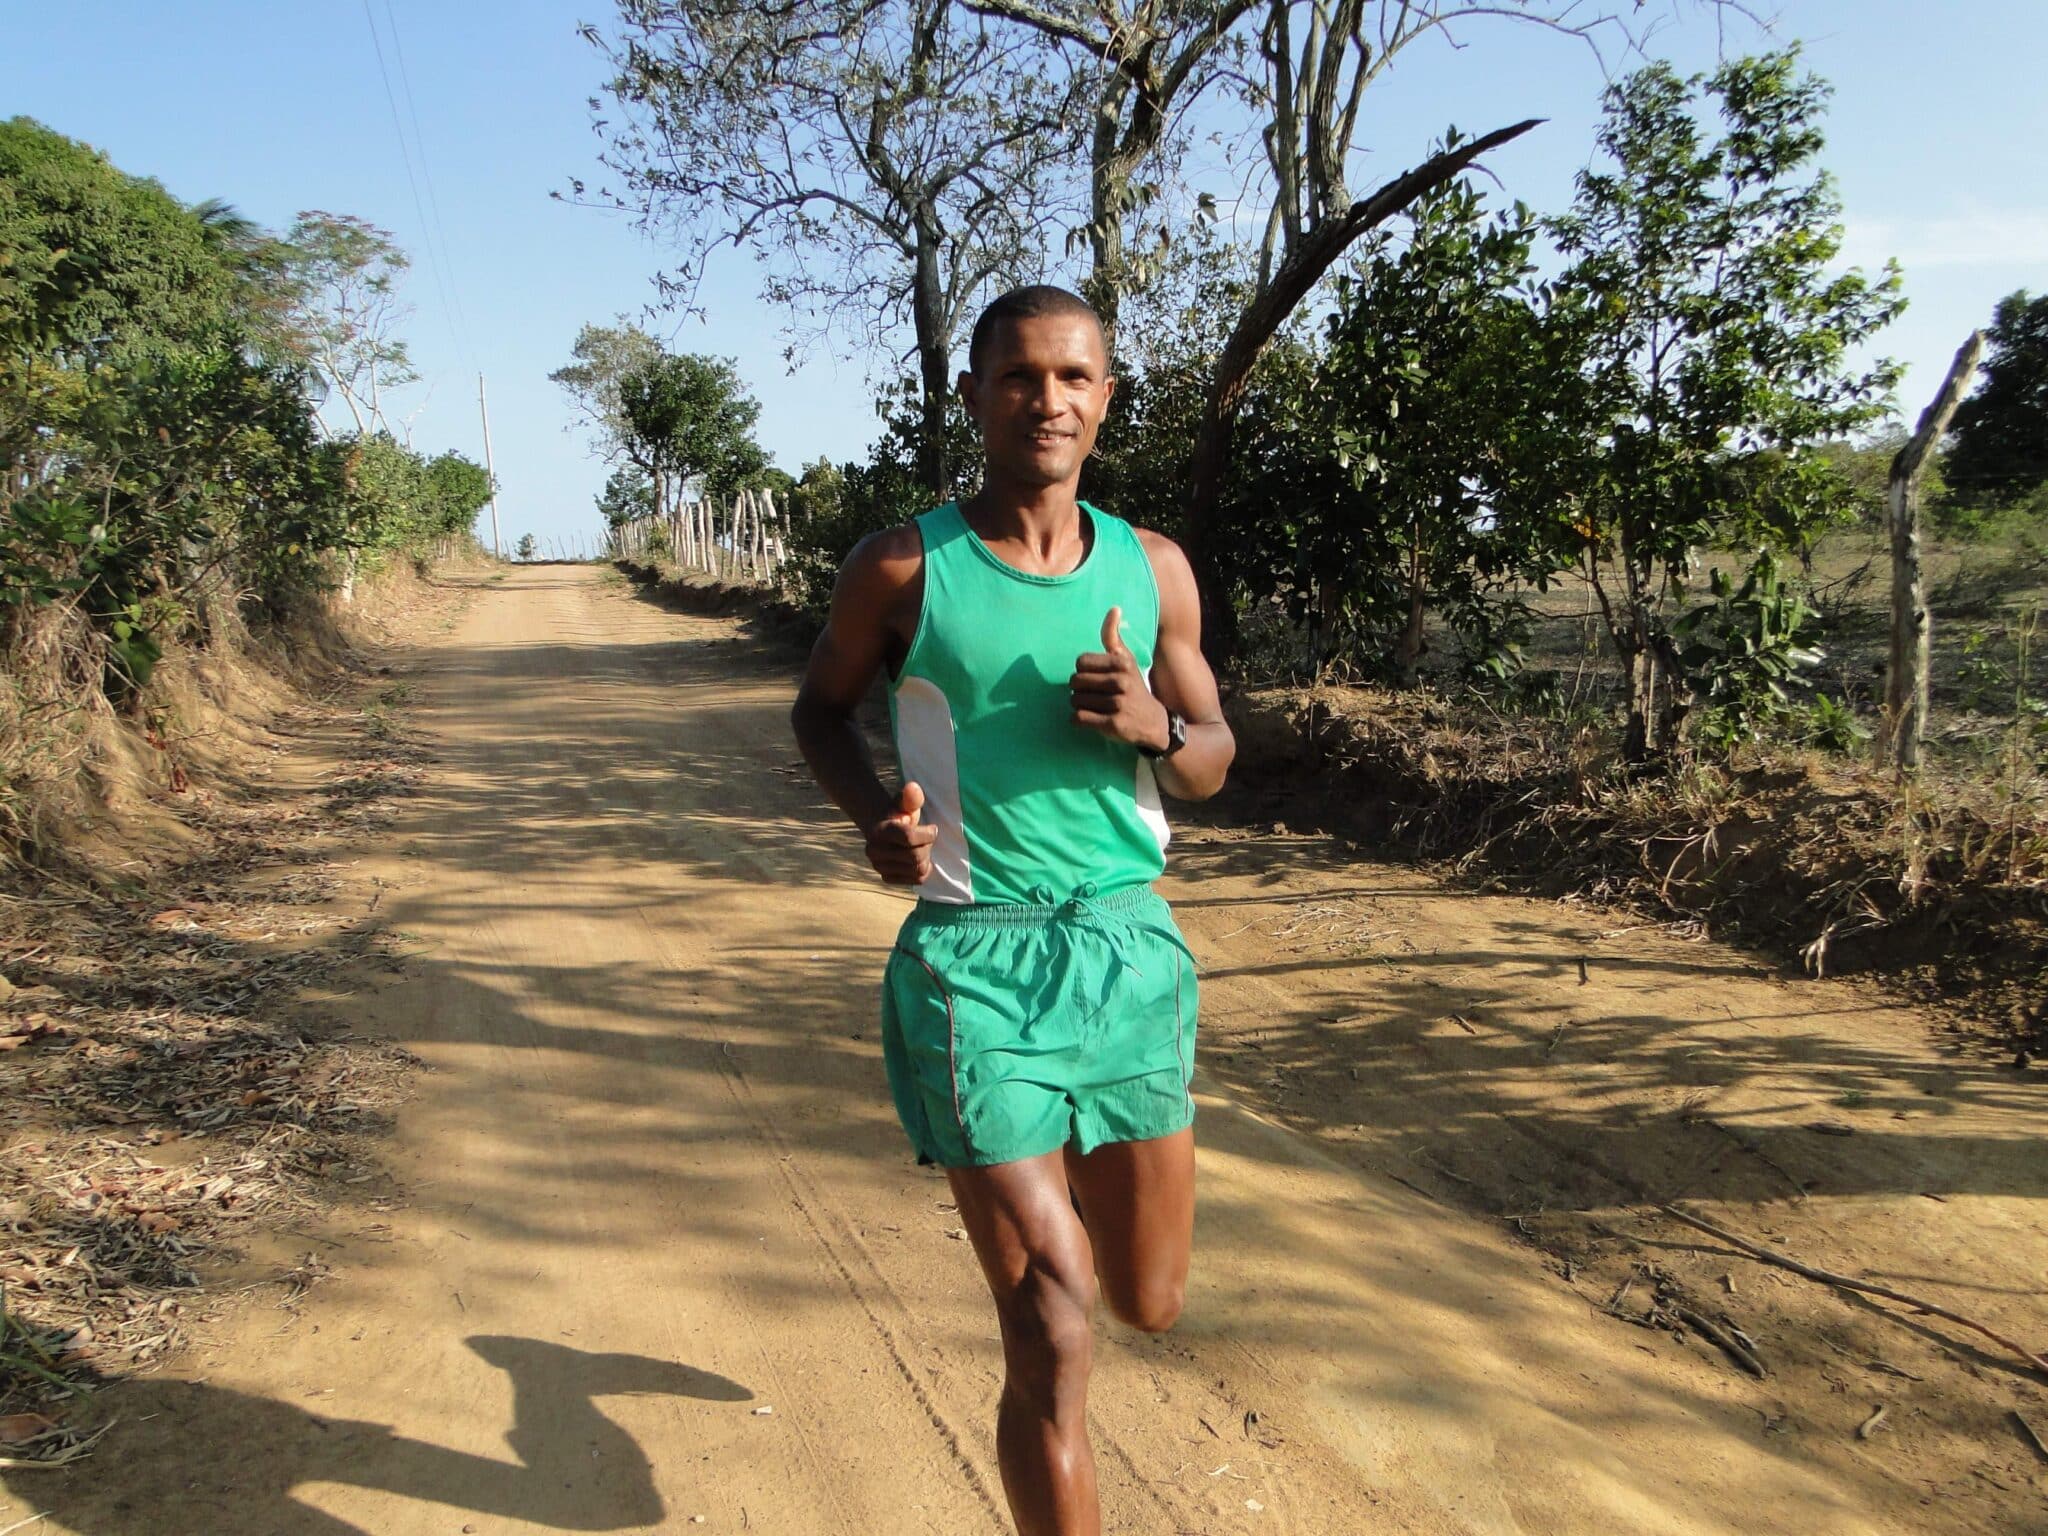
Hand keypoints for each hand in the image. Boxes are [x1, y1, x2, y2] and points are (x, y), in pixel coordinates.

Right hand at [867, 781, 935, 884]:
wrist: (886, 830)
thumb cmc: (901, 815)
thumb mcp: (906, 803)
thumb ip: (912, 797)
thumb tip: (913, 787)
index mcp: (879, 831)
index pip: (909, 838)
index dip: (928, 834)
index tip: (932, 828)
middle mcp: (874, 851)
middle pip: (915, 856)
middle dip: (927, 846)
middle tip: (926, 840)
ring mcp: (878, 866)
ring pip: (917, 869)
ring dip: (926, 858)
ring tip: (921, 848)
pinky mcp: (887, 878)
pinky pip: (916, 880)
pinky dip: (922, 870)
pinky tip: (918, 860)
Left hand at [1071, 606, 1168, 750]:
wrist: (1154, 722)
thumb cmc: (1133, 687)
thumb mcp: (1126, 660)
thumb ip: (1113, 637)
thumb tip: (1114, 608)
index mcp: (1122, 663)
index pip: (1080, 662)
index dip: (1082, 672)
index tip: (1094, 678)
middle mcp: (1121, 681)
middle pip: (1075, 682)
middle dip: (1079, 690)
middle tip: (1094, 695)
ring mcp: (1118, 704)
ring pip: (1075, 701)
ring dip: (1079, 706)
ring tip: (1095, 707)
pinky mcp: (1113, 724)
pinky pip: (1078, 718)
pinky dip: (1077, 720)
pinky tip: (1090, 719)